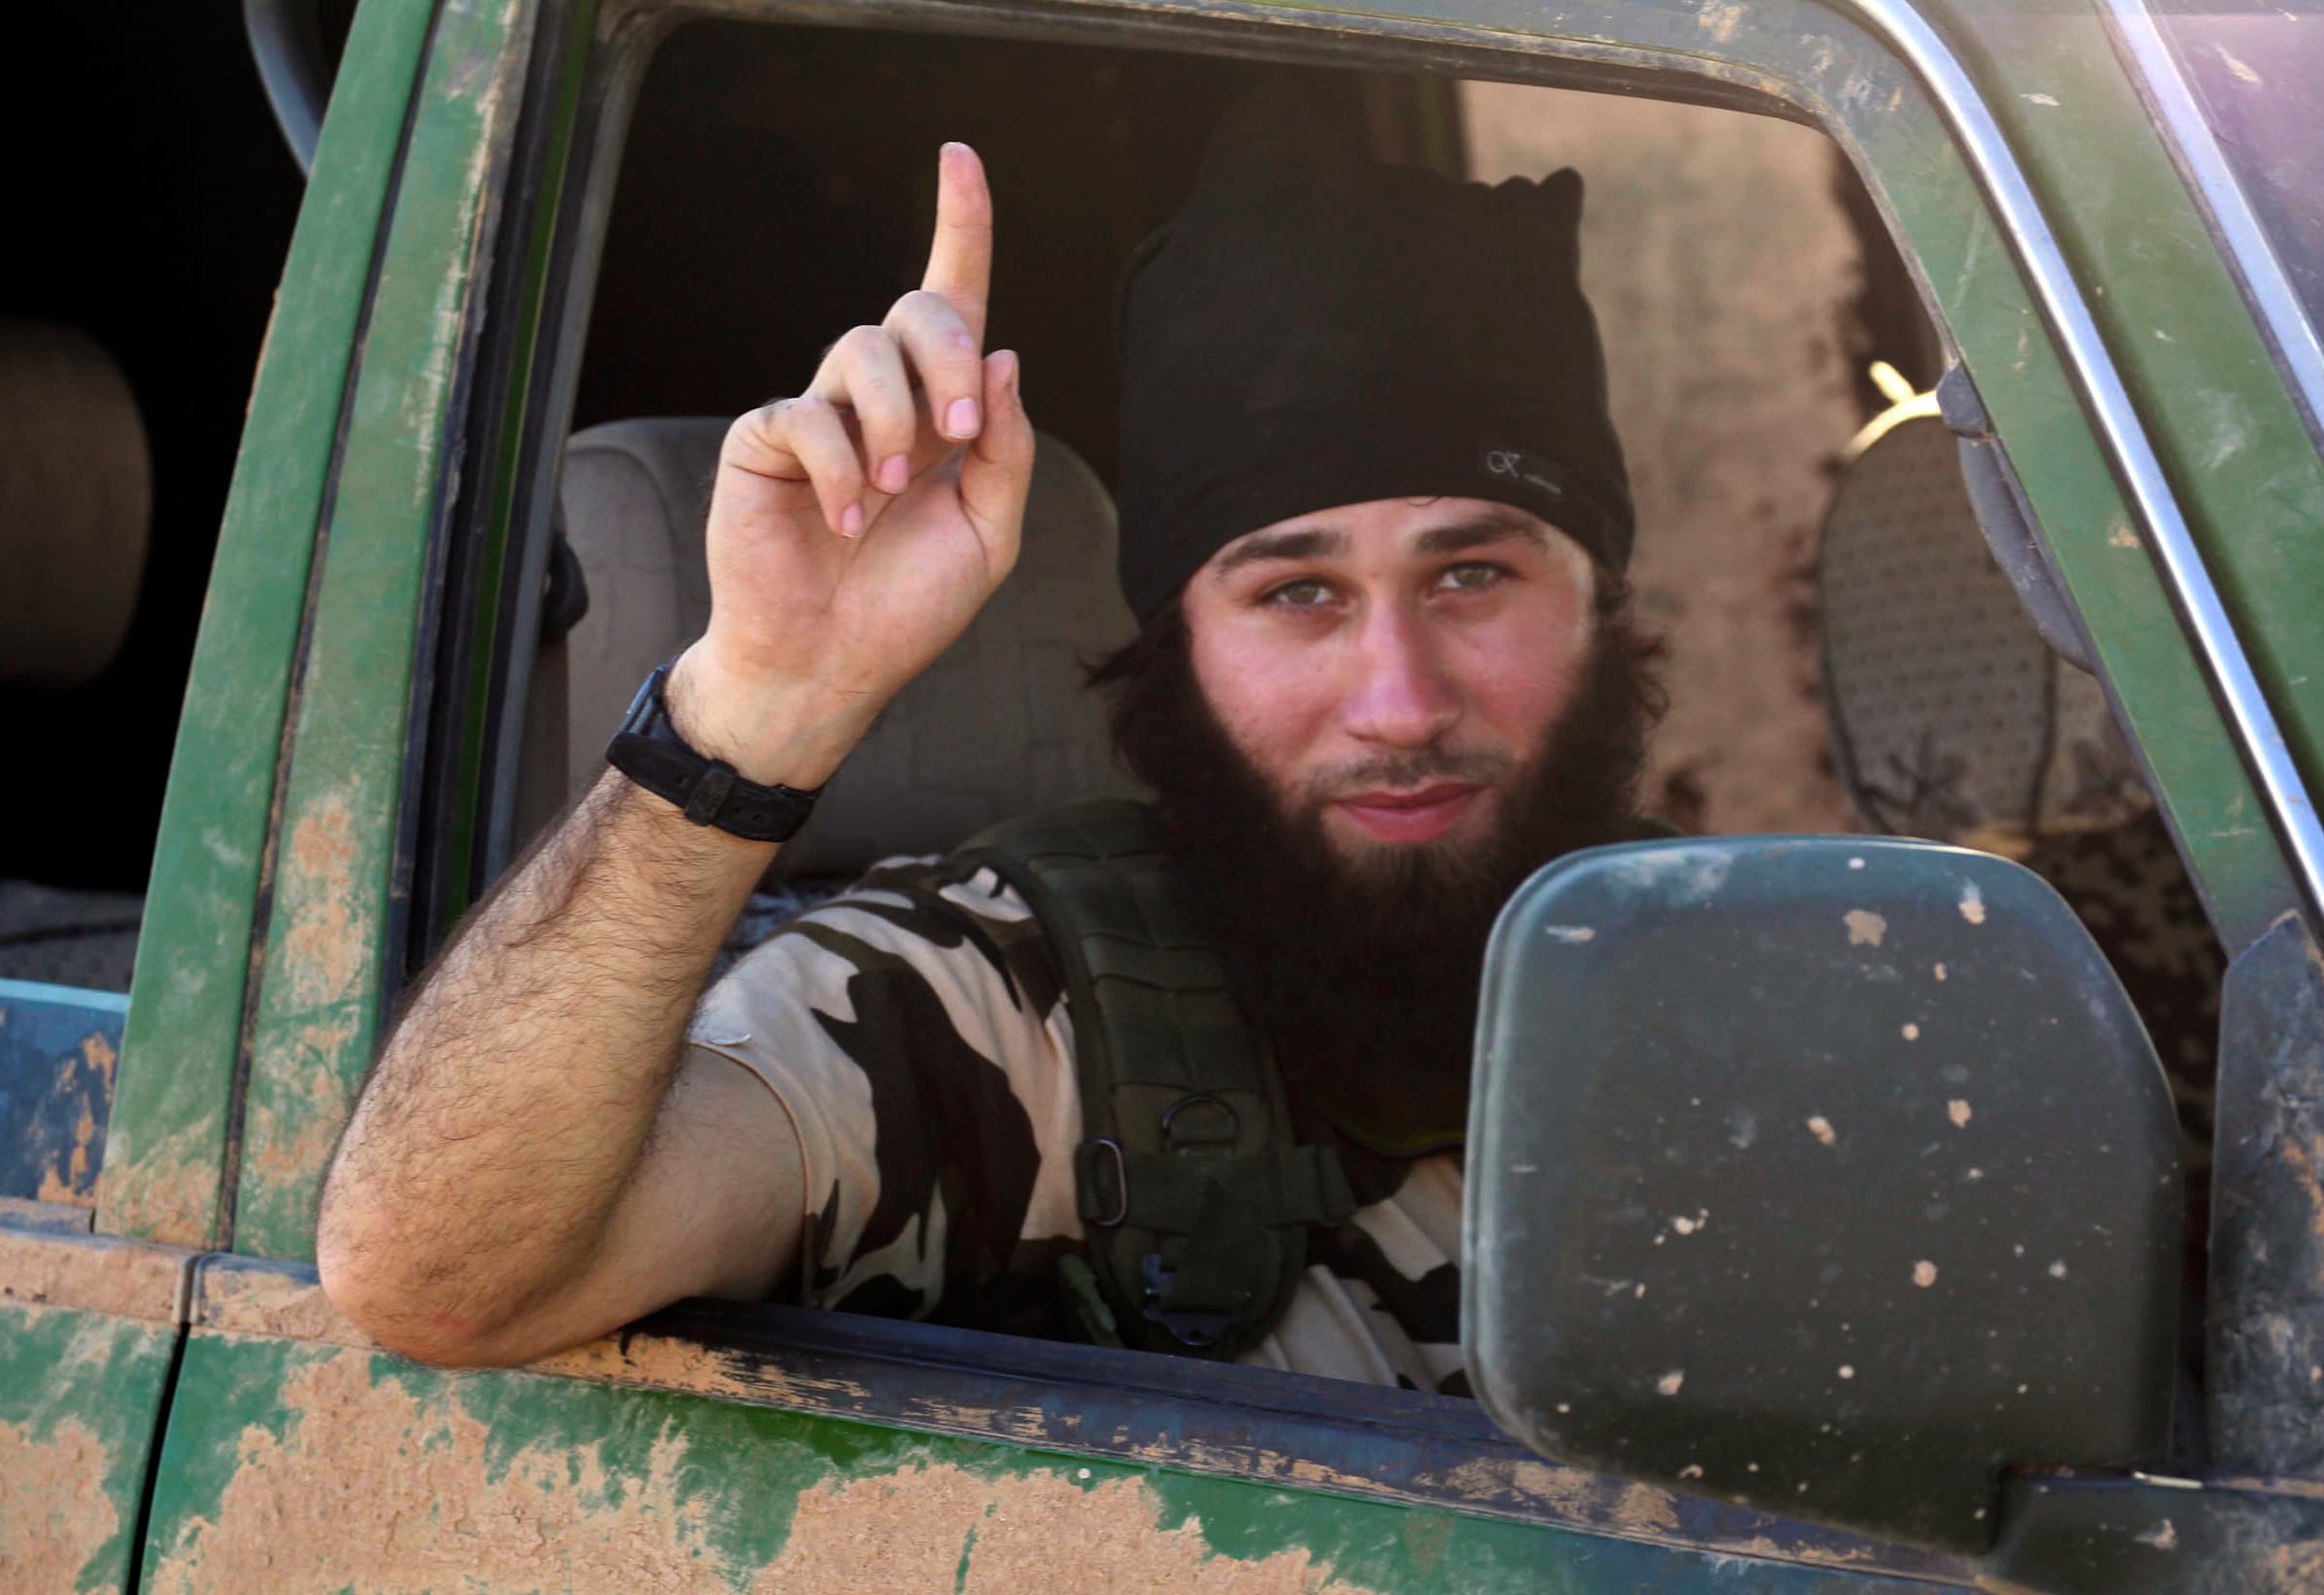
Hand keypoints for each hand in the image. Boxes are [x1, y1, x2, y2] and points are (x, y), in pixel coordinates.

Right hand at [671, 143, 1035, 786]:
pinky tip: (845, 519)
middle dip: (950, 359)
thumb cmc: (906, 606)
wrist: (831, 665)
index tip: (959, 156)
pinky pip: (804, 413)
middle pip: (917, 310)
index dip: (960, 226)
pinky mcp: (763, 441)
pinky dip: (838, 468)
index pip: (954, 301)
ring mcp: (818, 413)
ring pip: (861, 347)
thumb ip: (1005, 447)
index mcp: (939, 412)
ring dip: (895, 420)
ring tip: (892, 493)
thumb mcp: (989, 532)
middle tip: (957, 434)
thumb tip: (1004, 353)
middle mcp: (878, 398)